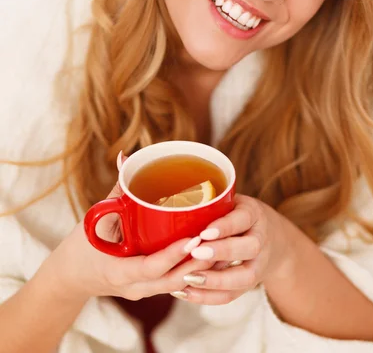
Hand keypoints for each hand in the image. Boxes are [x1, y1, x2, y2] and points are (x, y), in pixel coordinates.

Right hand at [42, 177, 213, 302]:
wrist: (71, 276)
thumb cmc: (81, 245)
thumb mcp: (95, 218)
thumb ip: (116, 190)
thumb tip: (127, 158)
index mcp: (117, 271)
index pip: (150, 268)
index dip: (173, 255)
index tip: (192, 239)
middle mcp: (133, 287)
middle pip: (172, 281)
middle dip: (197, 263)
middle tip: (217, 240)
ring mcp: (143, 292)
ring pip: (178, 285)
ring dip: (200, 269)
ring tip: (221, 247)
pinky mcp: (150, 289)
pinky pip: (175, 284)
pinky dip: (192, 271)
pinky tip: (212, 256)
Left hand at [179, 194, 292, 304]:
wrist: (271, 237)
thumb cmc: (237, 214)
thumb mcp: (230, 202)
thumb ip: (209, 205)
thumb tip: (173, 213)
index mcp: (254, 213)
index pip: (243, 218)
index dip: (225, 226)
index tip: (204, 232)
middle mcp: (261, 239)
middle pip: (249, 248)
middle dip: (222, 252)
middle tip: (195, 253)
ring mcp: (259, 264)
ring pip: (245, 277)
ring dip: (216, 280)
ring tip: (188, 278)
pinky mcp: (250, 284)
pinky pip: (232, 295)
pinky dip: (209, 297)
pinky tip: (186, 292)